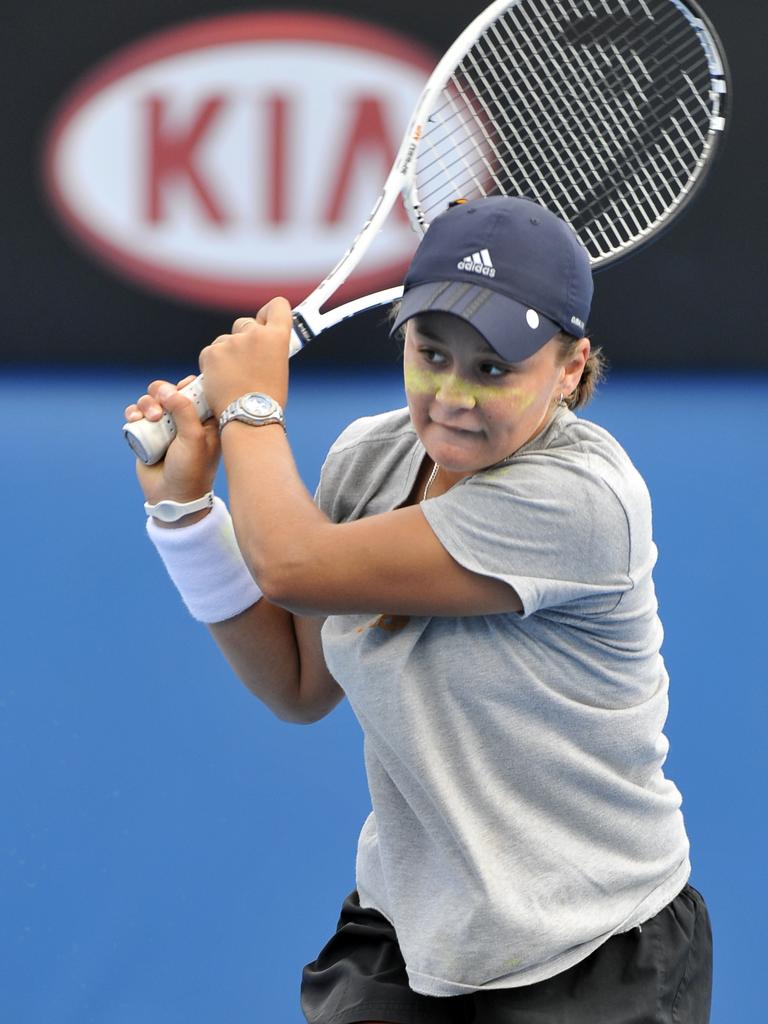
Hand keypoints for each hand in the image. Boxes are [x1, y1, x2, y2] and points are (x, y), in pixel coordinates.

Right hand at [124, 374, 220, 508]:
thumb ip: (184, 410)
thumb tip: (166, 389)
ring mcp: (165, 426)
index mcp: (205, 419)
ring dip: (146, 403)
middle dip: (161, 392)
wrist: (172, 498)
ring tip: (151, 418)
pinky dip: (133, 412)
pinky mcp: (147, 434)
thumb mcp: (194, 438)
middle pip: (169, 391)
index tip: (182, 391)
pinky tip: (134, 418)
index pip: (196, 390)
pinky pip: (137, 414)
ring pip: (151, 400)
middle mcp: (184, 420)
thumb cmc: (191, 470)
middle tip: (161, 406)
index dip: (186, 385)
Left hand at [199, 297, 292, 416]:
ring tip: (233, 379)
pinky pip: (210, 353)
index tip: (265, 321)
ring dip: (226, 354)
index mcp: (277, 337)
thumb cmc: (268, 400)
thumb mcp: (279, 368)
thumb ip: (270, 348)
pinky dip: (213, 365)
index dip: (269, 313)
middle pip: (245, 323)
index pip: (277, 306)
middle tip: (245, 361)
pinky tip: (221, 381)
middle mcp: (255, 334)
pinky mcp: (212, 353)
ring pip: (225, 340)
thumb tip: (262, 342)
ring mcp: (231, 343)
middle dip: (243, 337)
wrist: (249, 417)